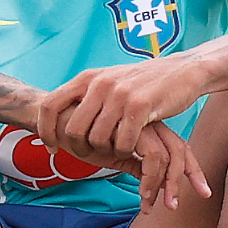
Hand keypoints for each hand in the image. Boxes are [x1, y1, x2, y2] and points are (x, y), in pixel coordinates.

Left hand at [36, 58, 212, 210]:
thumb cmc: (144, 82)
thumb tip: (61, 113)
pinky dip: (125, 151)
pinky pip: (122, 142)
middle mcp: (100, 83)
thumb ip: (89, 94)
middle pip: (73, 129)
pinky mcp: (140, 106)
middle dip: (79, 149)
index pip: (50, 104)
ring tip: (115, 150)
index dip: (45, 129)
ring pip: (97, 139)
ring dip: (105, 152)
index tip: (51, 146)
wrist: (182, 71)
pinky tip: (131, 149)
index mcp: (88, 77)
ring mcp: (119, 94)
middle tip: (90, 157)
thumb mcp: (111, 80)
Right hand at [54, 118, 209, 212]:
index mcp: (147, 125)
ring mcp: (140, 122)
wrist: (57, 117)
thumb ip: (132, 162)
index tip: (203, 191)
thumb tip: (149, 181)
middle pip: (180, 149)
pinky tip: (141, 193)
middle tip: (174, 206)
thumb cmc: (82, 133)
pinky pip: (151, 156)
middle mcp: (148, 121)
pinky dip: (150, 179)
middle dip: (187, 178)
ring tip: (151, 205)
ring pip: (167, 155)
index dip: (191, 169)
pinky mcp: (131, 127)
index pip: (178, 147)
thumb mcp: (111, 153)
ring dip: (163, 185)